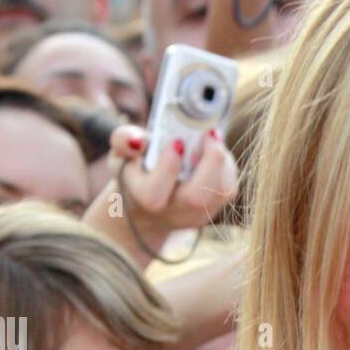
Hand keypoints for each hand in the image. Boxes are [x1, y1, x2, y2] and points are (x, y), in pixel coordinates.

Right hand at [106, 123, 238, 240]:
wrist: (149, 205)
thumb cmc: (136, 172)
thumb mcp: (121, 154)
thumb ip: (123, 141)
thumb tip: (138, 140)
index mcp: (144, 199)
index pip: (154, 192)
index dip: (168, 165)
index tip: (177, 141)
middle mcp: (172, 213)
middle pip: (196, 198)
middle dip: (209, 161)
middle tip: (209, 133)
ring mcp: (195, 216)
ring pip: (219, 193)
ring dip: (221, 161)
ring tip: (212, 139)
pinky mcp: (212, 212)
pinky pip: (229, 190)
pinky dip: (227, 167)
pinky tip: (216, 154)